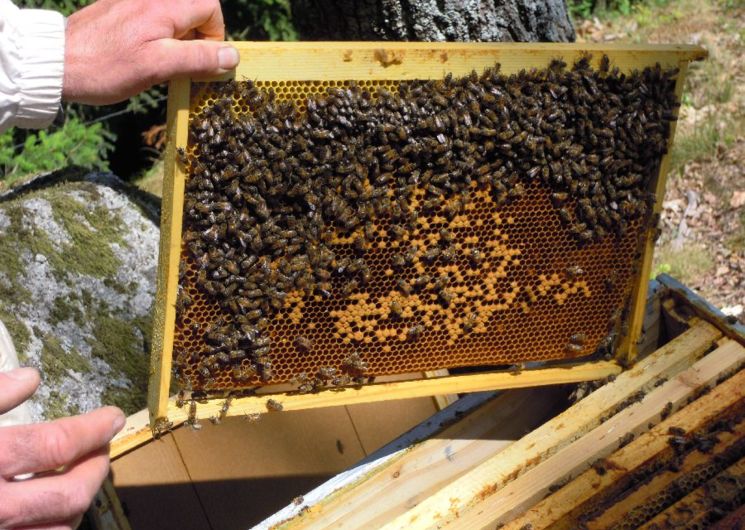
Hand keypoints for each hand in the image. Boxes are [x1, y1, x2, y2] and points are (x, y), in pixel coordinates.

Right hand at [0, 368, 124, 529]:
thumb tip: (32, 377)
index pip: (56, 445)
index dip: (93, 429)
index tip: (113, 417)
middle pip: (68, 493)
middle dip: (96, 468)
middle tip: (102, 449)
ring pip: (59, 528)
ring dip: (78, 502)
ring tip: (81, 477)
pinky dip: (53, 524)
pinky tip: (49, 509)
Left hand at [62, 0, 239, 104]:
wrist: (56, 62)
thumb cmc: (106, 67)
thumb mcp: (158, 67)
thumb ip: (198, 58)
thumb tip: (232, 56)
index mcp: (164, 5)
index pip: (211, 8)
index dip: (213, 36)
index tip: (198, 60)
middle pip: (195, 9)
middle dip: (196, 38)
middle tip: (178, 62)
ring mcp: (134, 1)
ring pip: (176, 15)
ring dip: (178, 39)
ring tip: (159, 61)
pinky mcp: (121, 9)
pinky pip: (155, 18)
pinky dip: (159, 36)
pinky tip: (141, 54)